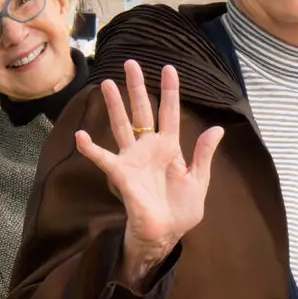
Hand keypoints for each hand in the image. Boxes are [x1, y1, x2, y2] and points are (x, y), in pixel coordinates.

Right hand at [73, 61, 223, 289]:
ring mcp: (133, 159)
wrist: (165, 234)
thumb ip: (204, 154)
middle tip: (130, 63)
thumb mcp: (198, 181)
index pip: (170, 113)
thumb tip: (216, 128)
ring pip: (122, 126)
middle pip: (142, 111)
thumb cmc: (181, 210)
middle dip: (137, 87)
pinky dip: (91, 149)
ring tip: (107, 83)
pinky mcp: (122, 175)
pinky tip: (81, 136)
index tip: (169, 68)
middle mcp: (149, 149)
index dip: (170, 92)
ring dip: (114, 105)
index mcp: (170, 148)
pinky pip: (103, 159)